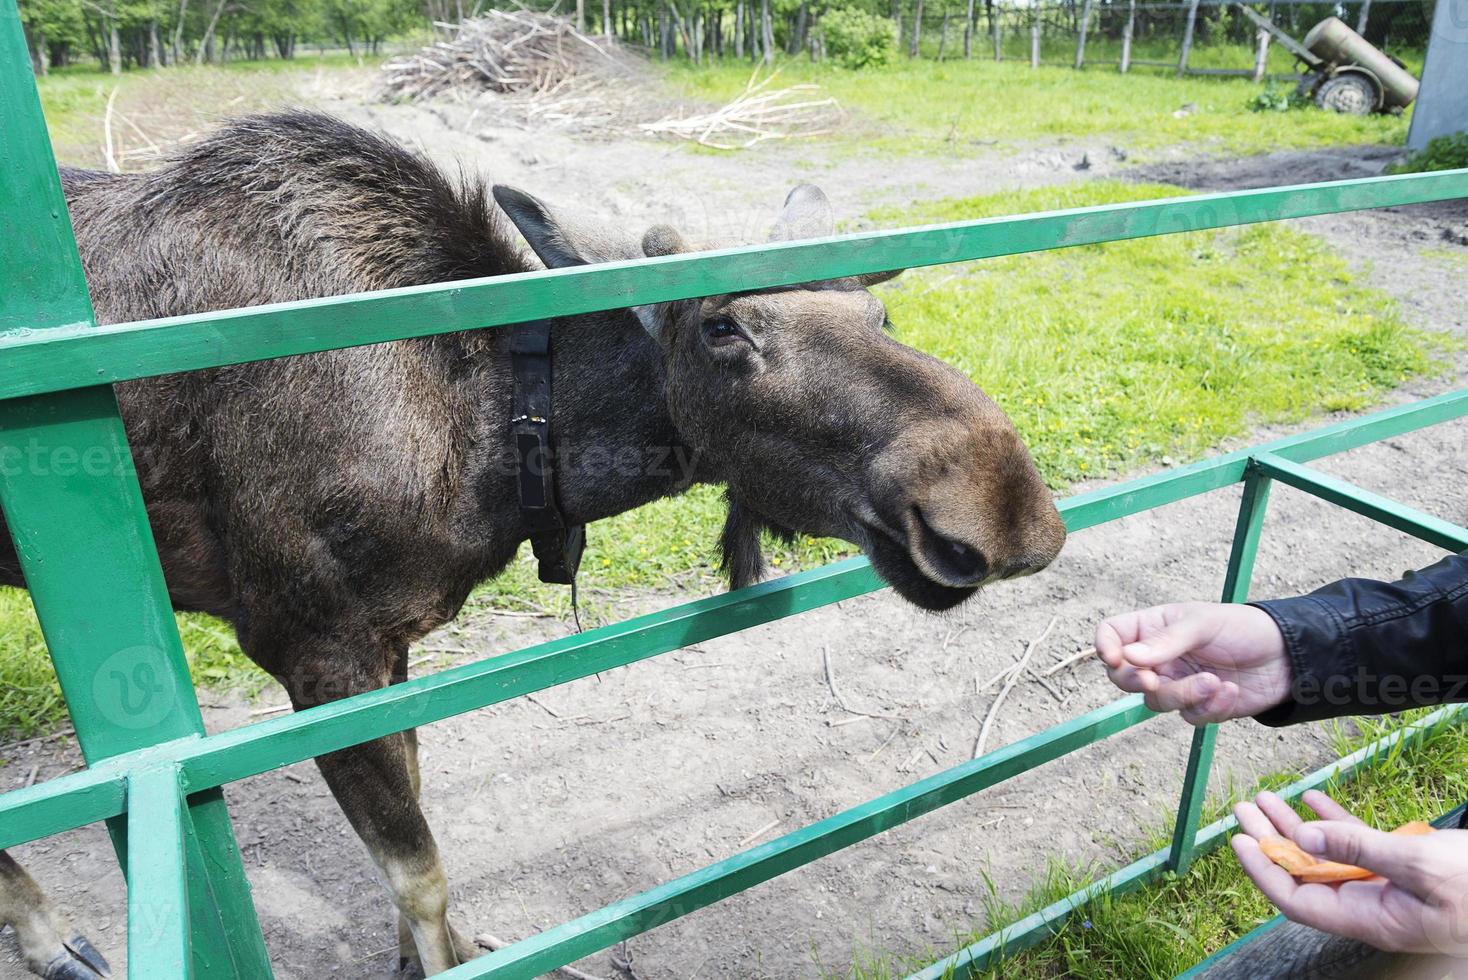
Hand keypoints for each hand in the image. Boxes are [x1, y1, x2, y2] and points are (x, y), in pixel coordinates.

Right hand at [1094, 601, 1291, 724]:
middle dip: (1137, 681)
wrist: (1288, 656)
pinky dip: (1209, 707)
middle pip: (1124, 676)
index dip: (1105, 646)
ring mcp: (1177, 683)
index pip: (1112, 634)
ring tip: (1214, 683)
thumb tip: (1127, 656)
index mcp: (1153, 628)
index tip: (1117, 658)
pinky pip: (1188, 716)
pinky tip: (1231, 691)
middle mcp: (1159, 657)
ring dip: (1183, 695)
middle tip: (1154, 680)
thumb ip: (1166, 640)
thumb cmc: (1243, 628)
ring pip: (1156, 701)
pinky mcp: (1199, 706)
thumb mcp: (1203, 624)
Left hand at [1232, 790, 1467, 952]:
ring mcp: (1386, 889)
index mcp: (1371, 918)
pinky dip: (1334, 823)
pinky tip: (1314, 799)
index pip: (1297, 900)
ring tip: (1266, 797)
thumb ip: (1360, 850)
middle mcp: (1371, 906)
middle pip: (1304, 875)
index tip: (1236, 840)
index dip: (1263, 871)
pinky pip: (1357, 847)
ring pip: (1326, 857)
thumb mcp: (1420, 864)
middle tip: (1241, 809)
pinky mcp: (1404, 871)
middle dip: (1269, 841)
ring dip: (1294, 827)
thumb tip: (1304, 840)